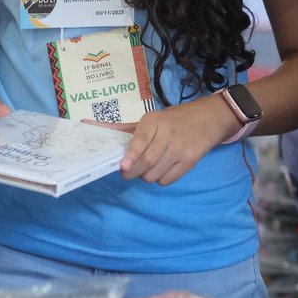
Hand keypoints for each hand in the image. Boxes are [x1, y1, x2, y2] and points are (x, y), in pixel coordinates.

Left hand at [88, 96, 238, 185]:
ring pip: (154, 174)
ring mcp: (181, 148)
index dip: (132, 156)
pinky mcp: (190, 160)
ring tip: (149, 167)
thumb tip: (85, 124)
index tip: (123, 166)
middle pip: (146, 162)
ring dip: (146, 176)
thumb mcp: (150, 119)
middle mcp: (168, 134)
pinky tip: (163, 168)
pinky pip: (167, 180)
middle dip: (132, 172)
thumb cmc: (174, 119)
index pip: (141, 140)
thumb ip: (121, 128)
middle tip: (127, 172)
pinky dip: (160, 179)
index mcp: (155, 121)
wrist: (211, 118)